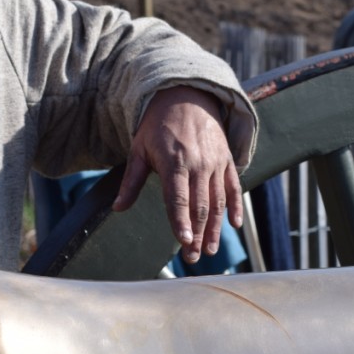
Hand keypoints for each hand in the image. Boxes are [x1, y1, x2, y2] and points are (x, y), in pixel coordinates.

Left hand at [113, 86, 243, 263]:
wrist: (187, 95)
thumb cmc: (158, 125)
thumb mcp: (139, 149)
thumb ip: (131, 181)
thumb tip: (118, 208)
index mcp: (175, 162)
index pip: (178, 198)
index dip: (181, 221)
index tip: (184, 242)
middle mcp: (199, 164)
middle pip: (200, 206)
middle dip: (197, 234)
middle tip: (194, 258)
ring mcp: (215, 162)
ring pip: (217, 201)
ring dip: (215, 228)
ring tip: (210, 250)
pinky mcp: (227, 160)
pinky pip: (233, 187)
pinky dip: (236, 207)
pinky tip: (234, 226)